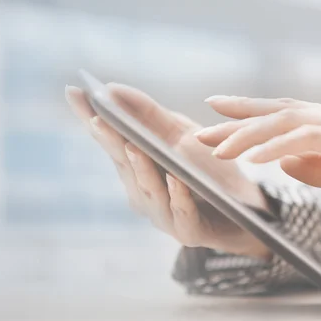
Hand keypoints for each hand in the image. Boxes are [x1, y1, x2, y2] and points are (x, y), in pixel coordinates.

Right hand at [65, 84, 271, 258]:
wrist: (247, 209)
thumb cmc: (209, 170)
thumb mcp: (183, 135)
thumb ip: (151, 115)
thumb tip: (113, 88)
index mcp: (138, 168)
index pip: (111, 140)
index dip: (90, 117)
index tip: (73, 91)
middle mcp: (143, 192)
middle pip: (124, 165)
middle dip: (110, 142)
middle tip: (97, 118)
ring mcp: (163, 215)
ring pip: (148, 192)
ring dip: (141, 169)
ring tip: (134, 146)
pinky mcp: (189, 231)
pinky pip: (181, 214)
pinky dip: (177, 197)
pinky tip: (176, 179)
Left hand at [195, 96, 320, 222]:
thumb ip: (320, 168)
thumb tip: (282, 160)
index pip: (289, 114)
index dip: (251, 115)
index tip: (219, 114)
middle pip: (279, 111)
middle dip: (236, 121)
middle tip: (199, 129)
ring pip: (287, 120)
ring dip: (246, 134)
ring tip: (213, 148)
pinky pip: (309, 137)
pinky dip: (276, 145)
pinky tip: (252, 156)